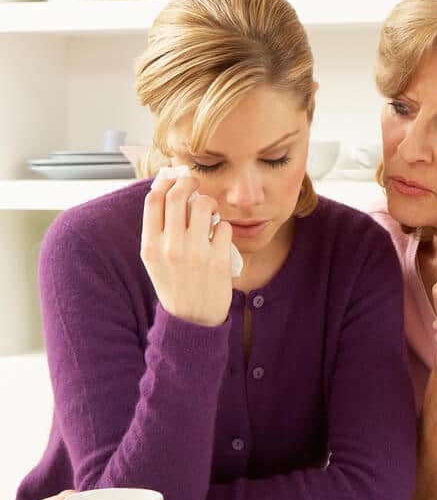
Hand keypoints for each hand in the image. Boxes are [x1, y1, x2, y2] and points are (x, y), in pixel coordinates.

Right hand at [141, 174, 234, 326]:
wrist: (193, 320)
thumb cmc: (175, 284)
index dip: (165, 182)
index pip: (154, 199)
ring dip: (209, 202)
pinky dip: (223, 227)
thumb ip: (159, 229)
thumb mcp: (155, 260)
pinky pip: (223, 227)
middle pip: (178, 195)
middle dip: (188, 182)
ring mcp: (195, 254)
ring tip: (209, 212)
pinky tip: (219, 238)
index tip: (174, 178)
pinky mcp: (218, 261)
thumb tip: (169, 190)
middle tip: (195, 183)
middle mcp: (170, 248)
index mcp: (150, 247)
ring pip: (204, 205)